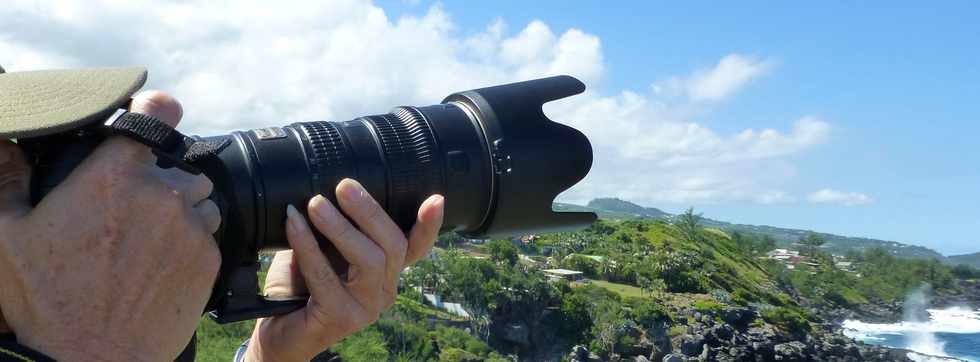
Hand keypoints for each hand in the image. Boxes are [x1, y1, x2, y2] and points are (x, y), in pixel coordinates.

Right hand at [0, 91, 221, 359]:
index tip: (156, 115)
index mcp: (113, 175)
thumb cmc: (45, 300)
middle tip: (129, 212)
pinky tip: (159, 264)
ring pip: (199, 199)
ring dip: (180, 210)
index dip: (158, 110)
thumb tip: (2, 139)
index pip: (159, 112)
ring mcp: (191, 226)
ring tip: (145, 241)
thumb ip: (7, 178)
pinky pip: (209, 232)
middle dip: (160, 180)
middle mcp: (161, 193)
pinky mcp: (210, 257)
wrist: (91, 359)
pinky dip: (191, 241)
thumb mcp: (6, 235)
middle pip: (180, 165)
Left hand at [245, 179, 443, 360]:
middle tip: (344, 186)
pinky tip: (294, 224)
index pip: (415, 248)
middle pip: (393, 246)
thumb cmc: (298, 288)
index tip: (436, 199)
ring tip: (316, 204)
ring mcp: (366, 308)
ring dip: (340, 227)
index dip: (429, 225)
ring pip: (368, 260)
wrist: (274, 333)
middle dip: (370, 211)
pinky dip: (308, 245)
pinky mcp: (341, 319)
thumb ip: (332, 228)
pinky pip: (327, 276)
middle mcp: (383, 292)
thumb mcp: (321, 250)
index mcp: (385, 273)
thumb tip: (327, 188)